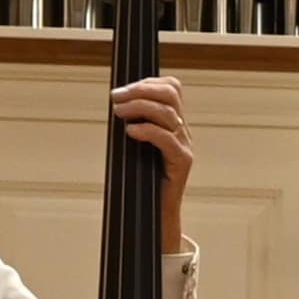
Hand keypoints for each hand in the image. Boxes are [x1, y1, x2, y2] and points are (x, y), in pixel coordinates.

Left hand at [107, 76, 192, 223]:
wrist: (155, 216)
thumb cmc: (141, 182)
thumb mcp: (134, 146)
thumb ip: (132, 124)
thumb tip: (114, 104)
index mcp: (173, 123)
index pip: (171, 88)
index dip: (147, 82)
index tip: (122, 90)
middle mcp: (182, 131)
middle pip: (171, 94)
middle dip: (141, 90)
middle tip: (116, 97)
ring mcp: (184, 146)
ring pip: (168, 113)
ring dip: (139, 107)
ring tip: (119, 112)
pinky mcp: (182, 162)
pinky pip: (167, 139)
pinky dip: (147, 130)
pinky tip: (130, 131)